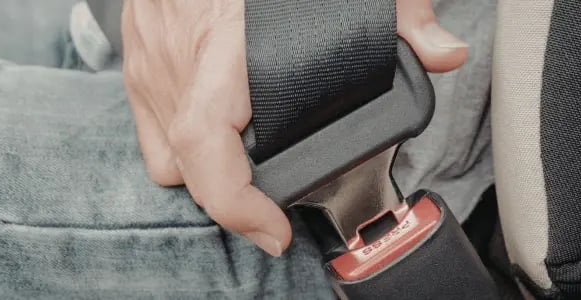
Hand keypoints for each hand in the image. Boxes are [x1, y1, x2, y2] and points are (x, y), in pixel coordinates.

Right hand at [121, 0, 466, 256]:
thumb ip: (400, 13)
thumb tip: (446, 53)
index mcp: (221, 42)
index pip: (206, 142)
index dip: (235, 202)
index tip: (272, 228)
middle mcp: (176, 60)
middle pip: (192, 167)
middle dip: (235, 200)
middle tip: (274, 206)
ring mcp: (148, 64)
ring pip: (168, 158)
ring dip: (208, 177)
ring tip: (248, 173)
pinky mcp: (135, 65)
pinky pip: (151, 137)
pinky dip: (180, 153)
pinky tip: (215, 142)